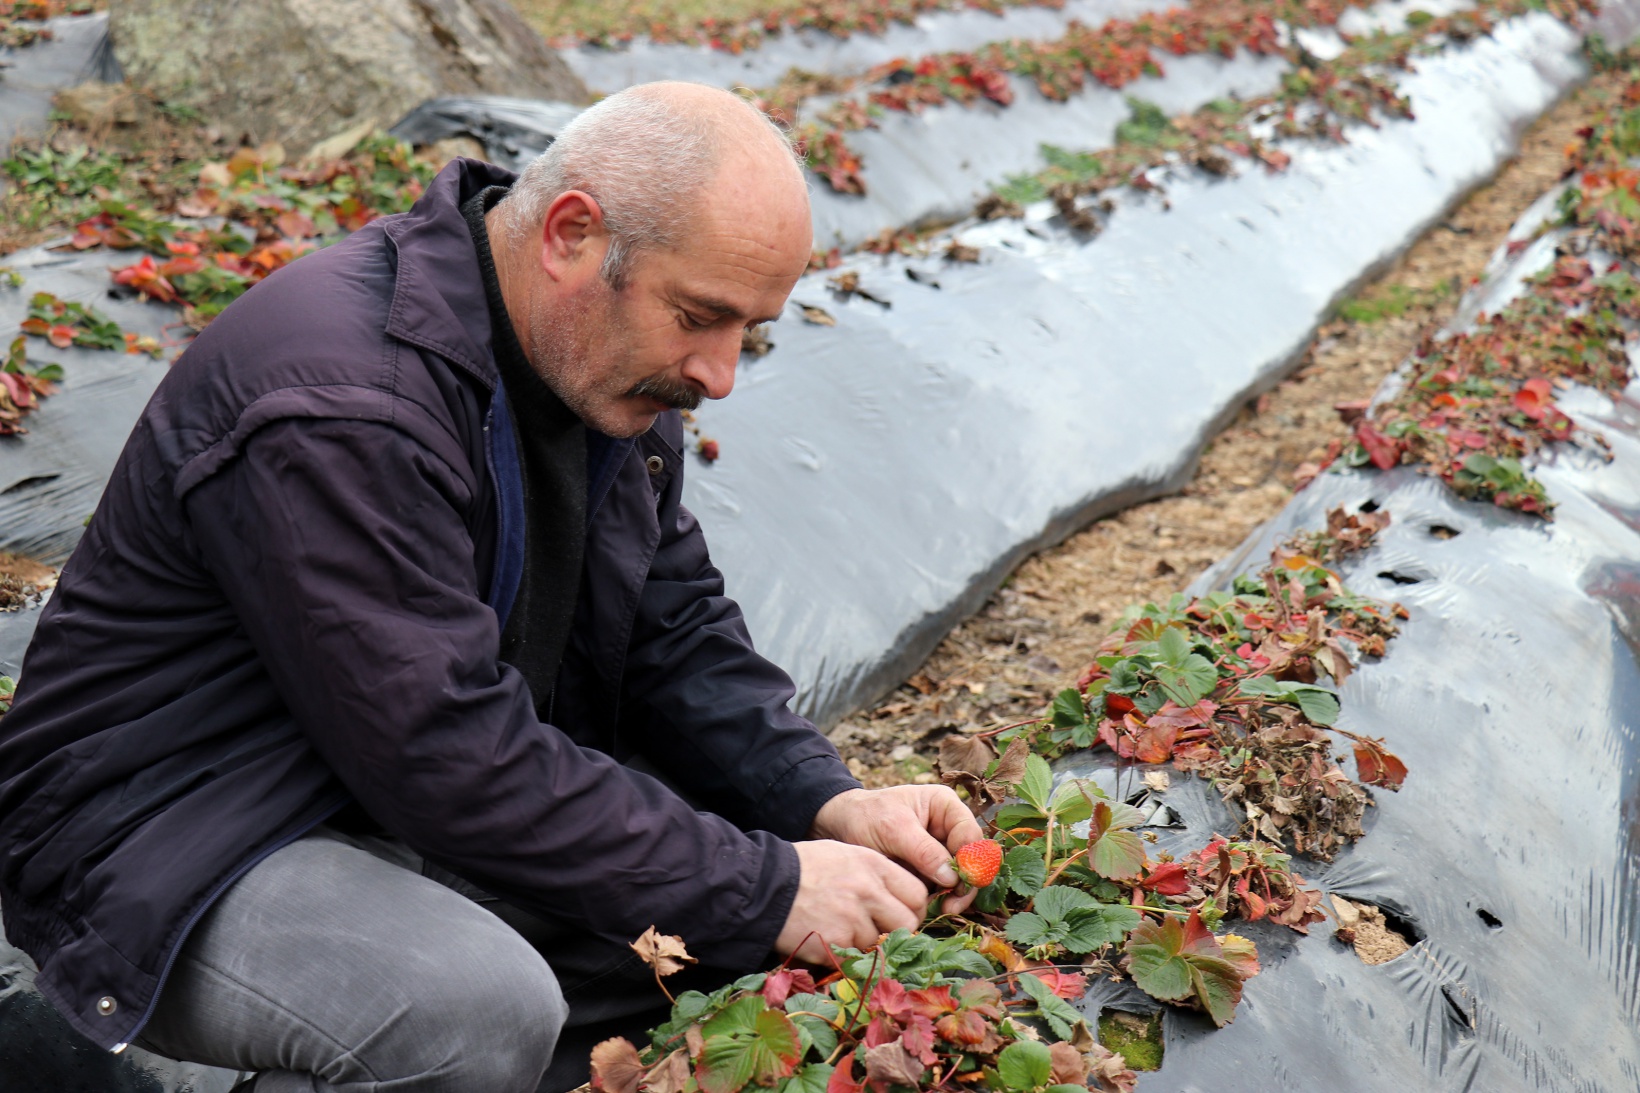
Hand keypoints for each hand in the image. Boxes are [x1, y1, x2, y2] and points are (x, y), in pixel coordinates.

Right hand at [775, 840, 926, 962]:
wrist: (762, 885)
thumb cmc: (803, 868)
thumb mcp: (844, 855)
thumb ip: (874, 875)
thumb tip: (897, 899)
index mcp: (874, 865)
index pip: (916, 892)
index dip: (912, 907)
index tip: (902, 913)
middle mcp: (868, 891)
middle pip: (908, 922)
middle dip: (897, 930)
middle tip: (880, 930)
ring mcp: (853, 919)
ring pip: (879, 942)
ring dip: (864, 941)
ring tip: (838, 926)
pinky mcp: (836, 943)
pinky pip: (853, 955)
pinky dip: (842, 951)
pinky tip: (824, 935)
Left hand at [808, 785, 986, 913]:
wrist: (840, 826)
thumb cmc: (866, 817)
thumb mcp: (893, 829)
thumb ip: (923, 851)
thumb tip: (952, 877)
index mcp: (945, 806)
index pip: (970, 835)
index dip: (971, 860)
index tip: (961, 882)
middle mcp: (948, 827)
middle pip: (971, 860)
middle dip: (965, 884)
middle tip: (951, 906)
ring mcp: (939, 850)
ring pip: (959, 878)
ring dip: (953, 896)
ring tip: (939, 910)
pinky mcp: (929, 870)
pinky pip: (942, 888)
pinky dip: (939, 899)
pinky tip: (928, 908)